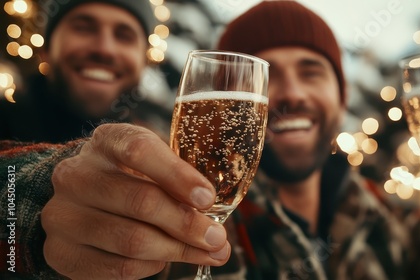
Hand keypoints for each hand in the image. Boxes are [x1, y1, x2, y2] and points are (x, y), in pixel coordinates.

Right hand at [41, 123, 229, 278]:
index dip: (177, 176)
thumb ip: (181, 184)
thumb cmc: (130, 178)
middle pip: (139, 201)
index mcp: (105, 141)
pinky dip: (150, 267)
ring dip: (176, 250)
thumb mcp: (153, 165)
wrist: (82, 199)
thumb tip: (216, 228)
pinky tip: (165, 259)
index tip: (207, 198)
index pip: (139, 150)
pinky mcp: (61, 251)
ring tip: (206, 253)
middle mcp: (76, 174)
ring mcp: (62, 214)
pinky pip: (117, 267)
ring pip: (131, 240)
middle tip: (217, 238)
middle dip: (187, 224)